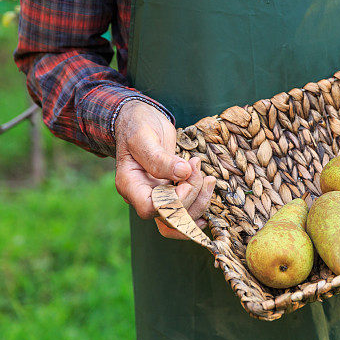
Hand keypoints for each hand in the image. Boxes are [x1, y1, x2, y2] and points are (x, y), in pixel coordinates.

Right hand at [115, 100, 215, 239]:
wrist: (141, 120)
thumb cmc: (137, 125)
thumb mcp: (143, 136)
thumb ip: (159, 157)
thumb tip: (183, 173)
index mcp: (130, 184)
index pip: (150, 208)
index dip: (174, 200)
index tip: (186, 175)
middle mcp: (142, 196)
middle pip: (170, 217)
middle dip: (192, 197)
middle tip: (197, 166)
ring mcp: (157, 196)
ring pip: (180, 219)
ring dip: (200, 202)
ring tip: (209, 178)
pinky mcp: (170, 192)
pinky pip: (185, 210)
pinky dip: (200, 204)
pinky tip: (208, 194)